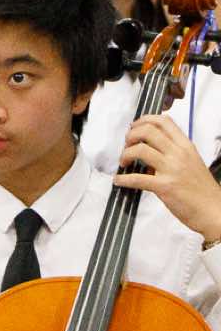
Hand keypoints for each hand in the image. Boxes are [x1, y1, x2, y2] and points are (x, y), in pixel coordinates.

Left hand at [114, 114, 220, 244]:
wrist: (214, 210)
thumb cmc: (202, 189)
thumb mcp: (192, 163)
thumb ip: (172, 154)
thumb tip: (148, 153)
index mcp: (186, 146)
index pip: (164, 121)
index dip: (144, 120)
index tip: (134, 127)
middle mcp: (179, 154)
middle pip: (148, 131)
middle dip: (130, 136)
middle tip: (126, 146)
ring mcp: (172, 169)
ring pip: (140, 150)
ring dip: (125, 155)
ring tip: (124, 163)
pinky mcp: (164, 186)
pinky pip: (136, 178)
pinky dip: (123, 179)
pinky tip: (119, 181)